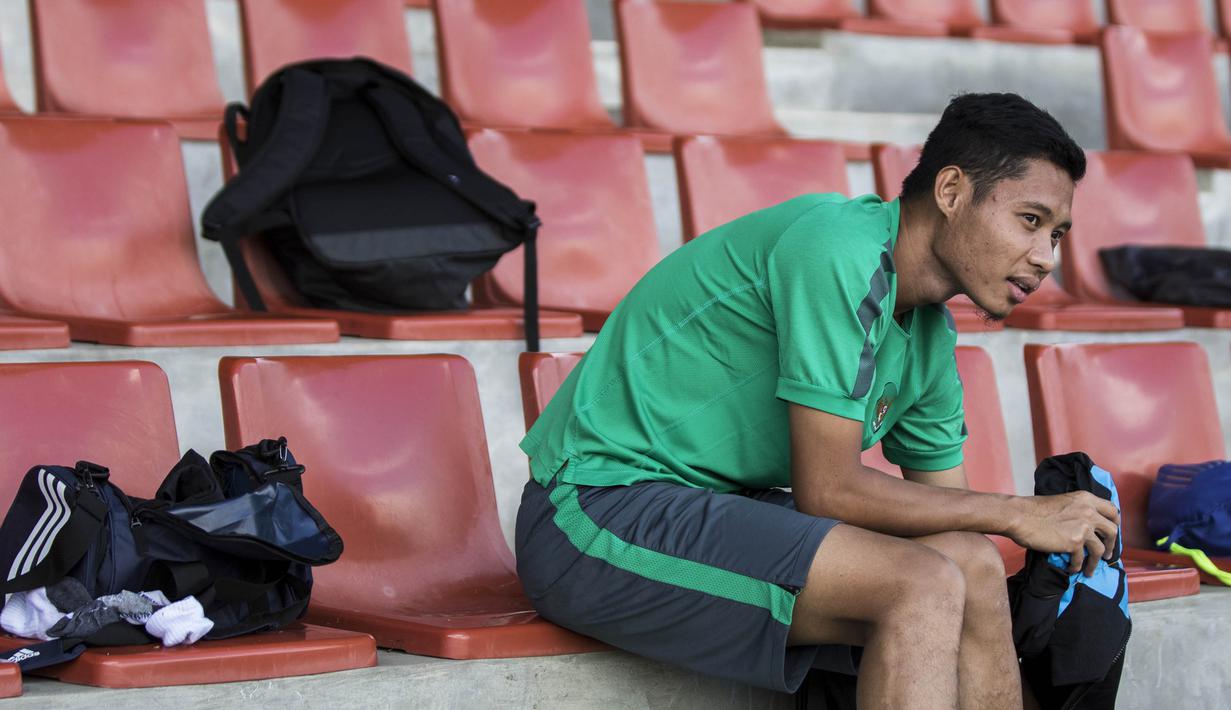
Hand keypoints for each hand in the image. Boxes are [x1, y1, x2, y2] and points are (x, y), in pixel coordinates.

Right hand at [1006, 492, 1120, 576]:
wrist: (1019, 516)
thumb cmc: (1033, 510)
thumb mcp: (1063, 502)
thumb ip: (1077, 510)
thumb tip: (1084, 524)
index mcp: (1086, 498)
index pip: (1112, 510)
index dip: (1115, 523)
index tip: (1109, 532)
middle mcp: (1089, 511)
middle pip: (1112, 530)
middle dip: (1111, 544)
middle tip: (1106, 553)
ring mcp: (1083, 527)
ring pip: (1099, 549)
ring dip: (1096, 562)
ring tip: (1090, 570)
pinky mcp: (1074, 542)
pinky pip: (1082, 559)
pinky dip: (1078, 566)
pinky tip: (1072, 568)